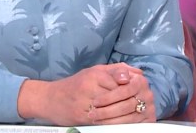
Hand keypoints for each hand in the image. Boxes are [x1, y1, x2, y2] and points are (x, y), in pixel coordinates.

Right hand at [18, 63, 150, 124]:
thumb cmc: (75, 85)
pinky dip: (119, 123)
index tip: (143, 90)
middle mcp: (90, 86)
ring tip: (139, 115)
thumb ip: (116, 70)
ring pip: (115, 111)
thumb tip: (138, 73)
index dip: (135, 87)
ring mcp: (86, 103)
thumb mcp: (94, 71)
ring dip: (130, 115)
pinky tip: (127, 123)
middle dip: (135, 102)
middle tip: (144, 105)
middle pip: (121, 96)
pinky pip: (106, 122)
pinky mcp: (84, 117)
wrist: (51, 99)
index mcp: (95, 74)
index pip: (122, 80)